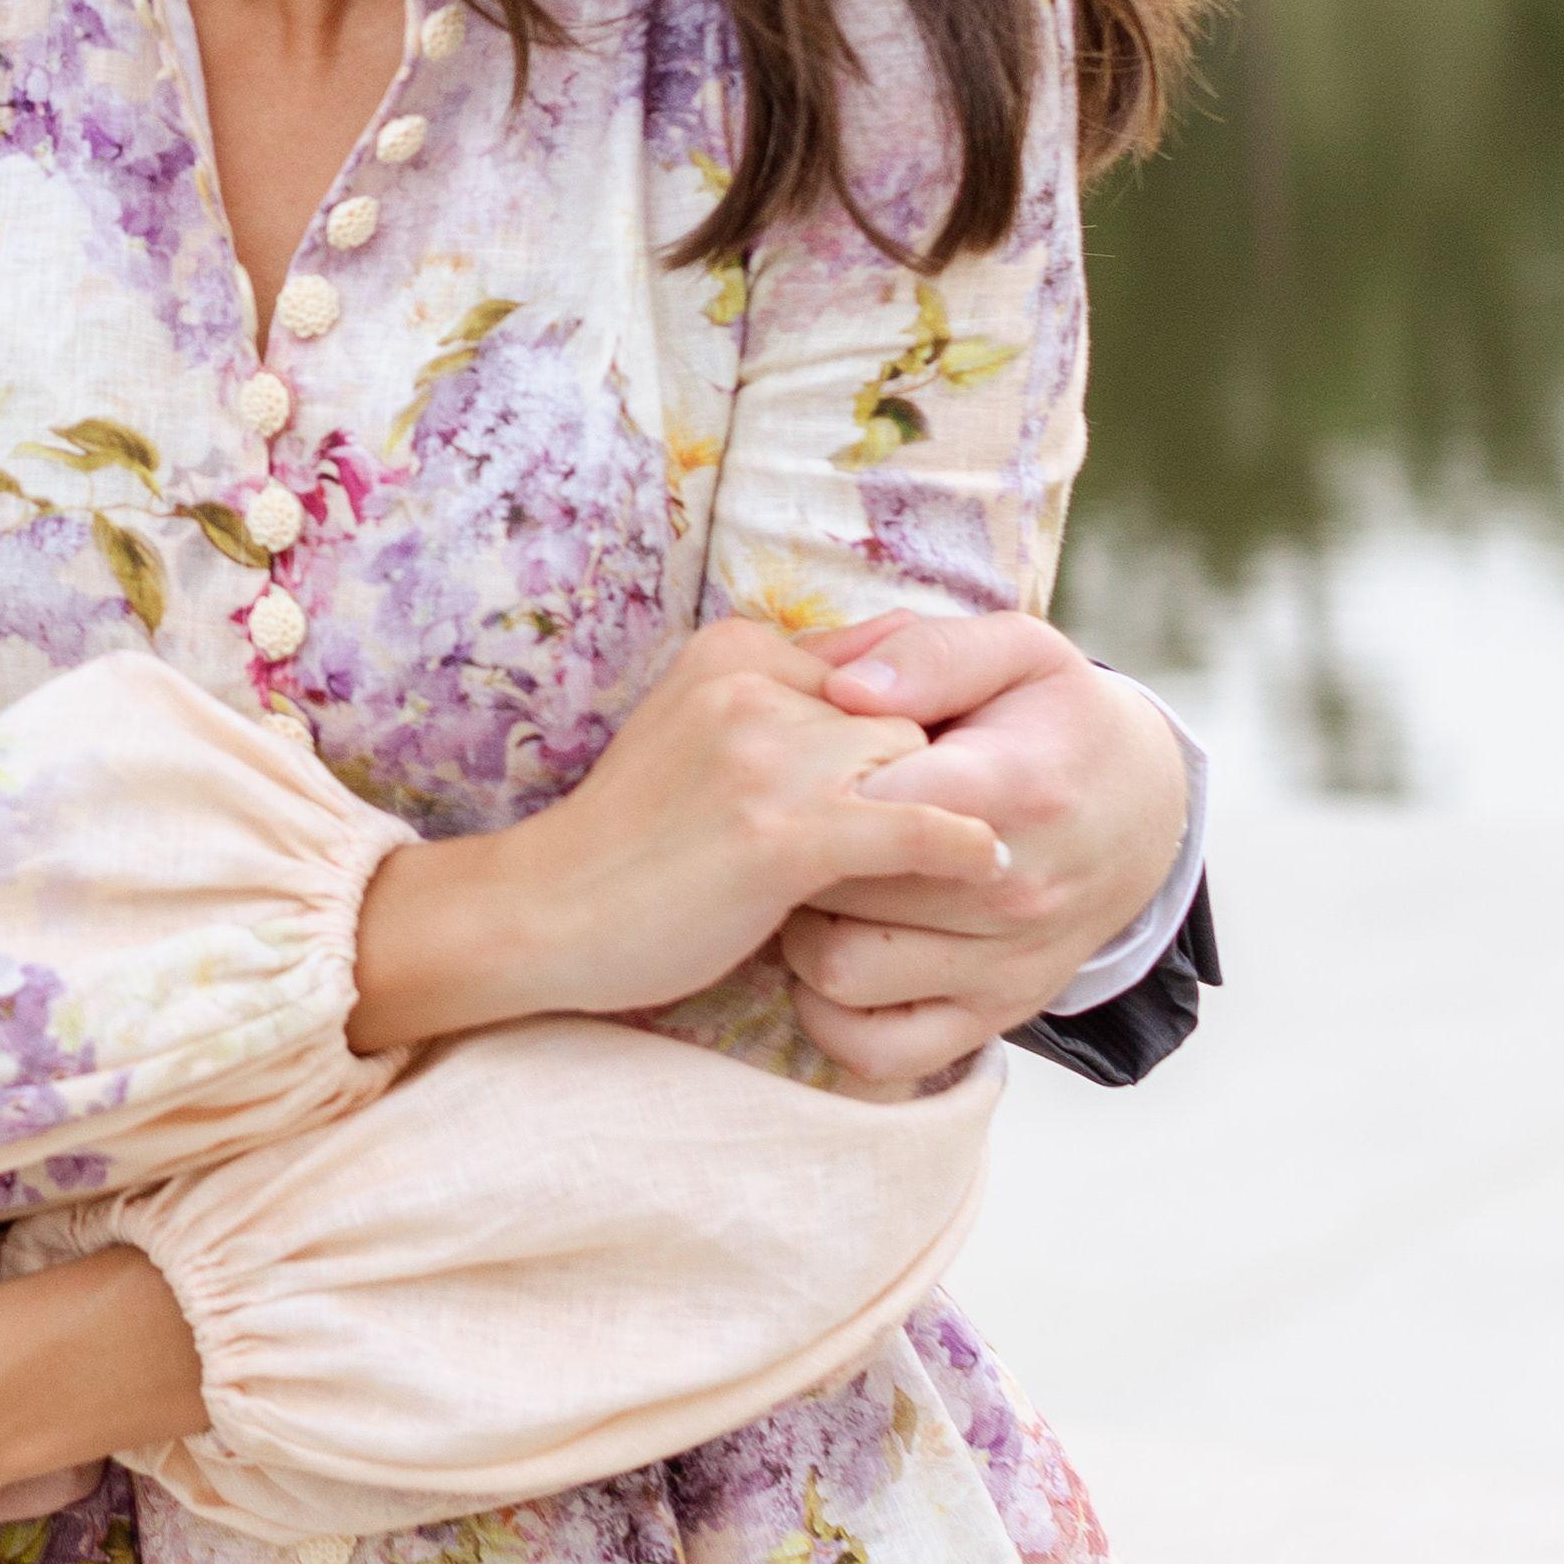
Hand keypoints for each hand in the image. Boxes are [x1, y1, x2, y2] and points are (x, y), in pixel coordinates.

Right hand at [346, 618, 1009, 1054]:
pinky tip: (991, 862)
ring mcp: (766, 755)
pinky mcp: (780, 832)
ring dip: (956, 806)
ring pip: (912, 760)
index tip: (973, 747)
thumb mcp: (698, 739)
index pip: (875, 661)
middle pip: (903, 709)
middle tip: (1018, 799)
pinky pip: (907, 826)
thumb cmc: (631, 844)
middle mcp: (752, 683)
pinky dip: (958, 845)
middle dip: (947, 759)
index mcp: (734, 653)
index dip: (923, 713)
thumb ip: (782, 711)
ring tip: (1013, 853)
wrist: (546, 911)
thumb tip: (885, 705)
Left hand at [774, 612, 1190, 1090]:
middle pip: (844, 890)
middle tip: (788, 812)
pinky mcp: (992, 1017)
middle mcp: (1014, 893)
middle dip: (798, 849)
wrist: (1141, 809)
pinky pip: (877, 1051)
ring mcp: (1003, 968)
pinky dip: (829, 1014)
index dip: (820, 778)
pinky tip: (828, 947)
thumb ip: (931, 654)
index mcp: (1016, 790)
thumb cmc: (1056, 717)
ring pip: (841, 971)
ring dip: (800, 927)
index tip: (805, 753)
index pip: (881, 806)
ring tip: (809, 876)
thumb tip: (845, 689)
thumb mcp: (1017, 651)